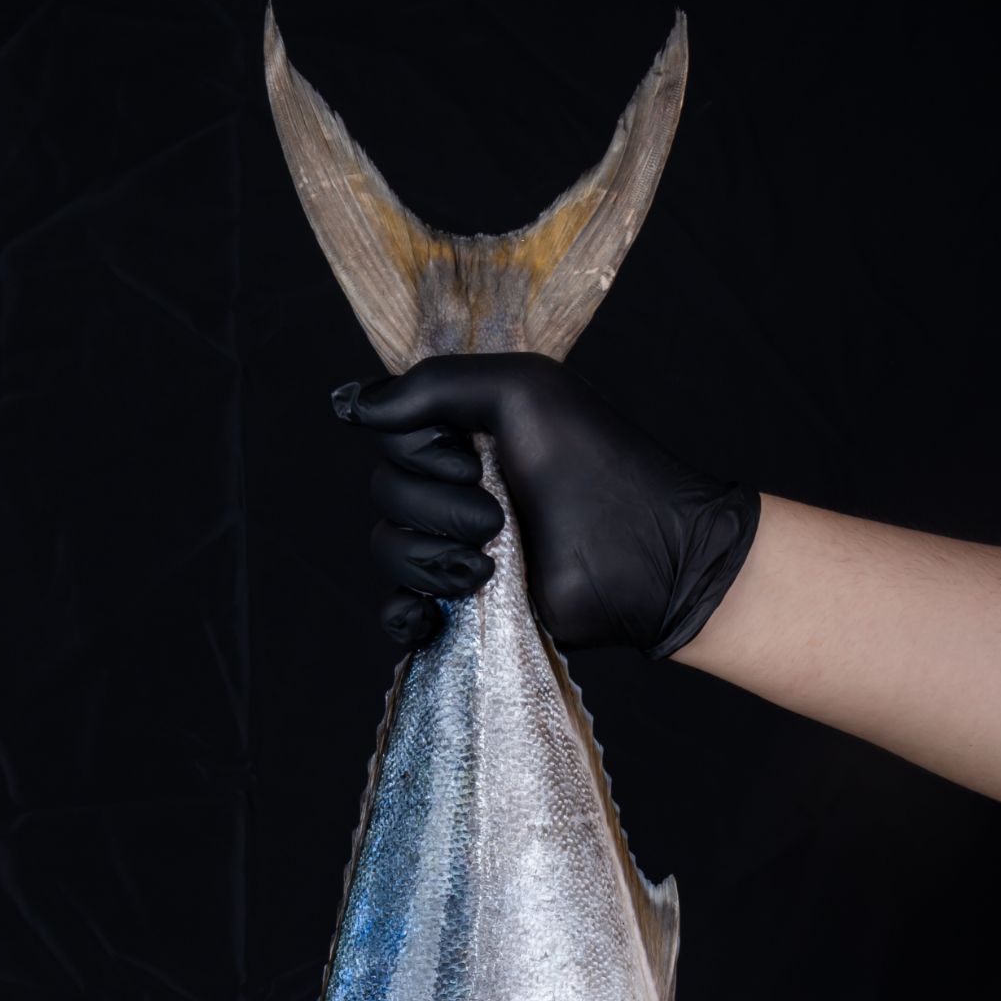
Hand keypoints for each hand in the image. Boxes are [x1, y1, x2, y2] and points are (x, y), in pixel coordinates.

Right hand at [331, 353, 759, 659]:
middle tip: (499, 517)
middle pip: (386, 494)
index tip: (472, 457)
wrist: (646, 559)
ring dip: (430, 559)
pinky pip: (398, 612)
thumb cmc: (596, 463)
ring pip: (389, 550)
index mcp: (465, 433)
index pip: (391, 437)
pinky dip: (404, 614)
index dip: (419, 451)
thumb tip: (354, 406)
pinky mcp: (467, 607)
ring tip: (491, 566)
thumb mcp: (521, 391)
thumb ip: (435, 386)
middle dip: (434, 508)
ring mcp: (459, 547)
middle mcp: (456, 487)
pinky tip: (431, 614)